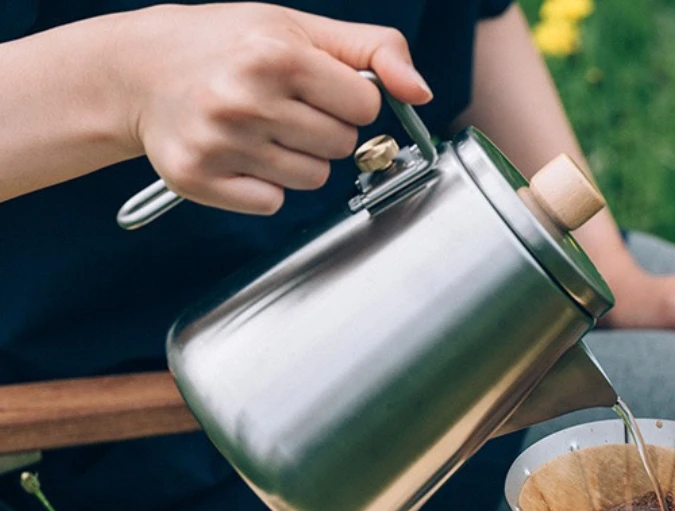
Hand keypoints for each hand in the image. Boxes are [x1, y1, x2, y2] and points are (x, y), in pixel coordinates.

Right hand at [115, 3, 431, 214]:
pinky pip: (272, 202)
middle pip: (342, 147)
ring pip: (313, 180)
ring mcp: (220, 142)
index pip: (364, 108)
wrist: (140, 70)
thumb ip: (372, 50)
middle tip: (284, 108)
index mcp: (276, 54)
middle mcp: (245, 98)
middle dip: (324, 130)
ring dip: (298, 160)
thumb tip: (420, 92)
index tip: (319, 89)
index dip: (348, 100)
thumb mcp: (299, 28)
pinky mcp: (200, 179)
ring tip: (260, 129)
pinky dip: (264, 186)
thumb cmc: (229, 46)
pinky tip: (239, 155)